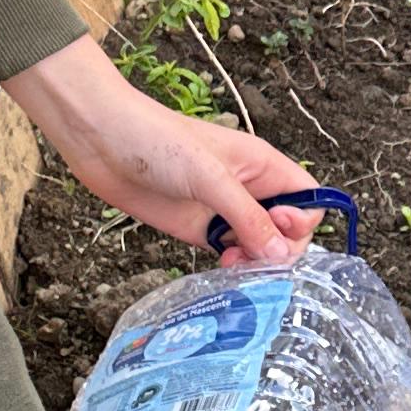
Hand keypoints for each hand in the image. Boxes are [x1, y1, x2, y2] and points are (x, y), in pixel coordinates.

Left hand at [4, 34, 325, 266]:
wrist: (102, 141)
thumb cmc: (157, 141)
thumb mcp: (210, 177)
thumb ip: (248, 218)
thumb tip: (281, 255)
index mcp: (262, 165)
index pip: (309, 199)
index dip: (302, 219)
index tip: (278, 227)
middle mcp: (249, 189)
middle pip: (288, 229)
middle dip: (279, 248)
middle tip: (252, 256)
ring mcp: (223, 211)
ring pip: (260, 246)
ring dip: (255, 262)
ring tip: (232, 265)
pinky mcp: (198, 230)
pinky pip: (230, 254)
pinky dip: (233, 267)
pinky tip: (221, 270)